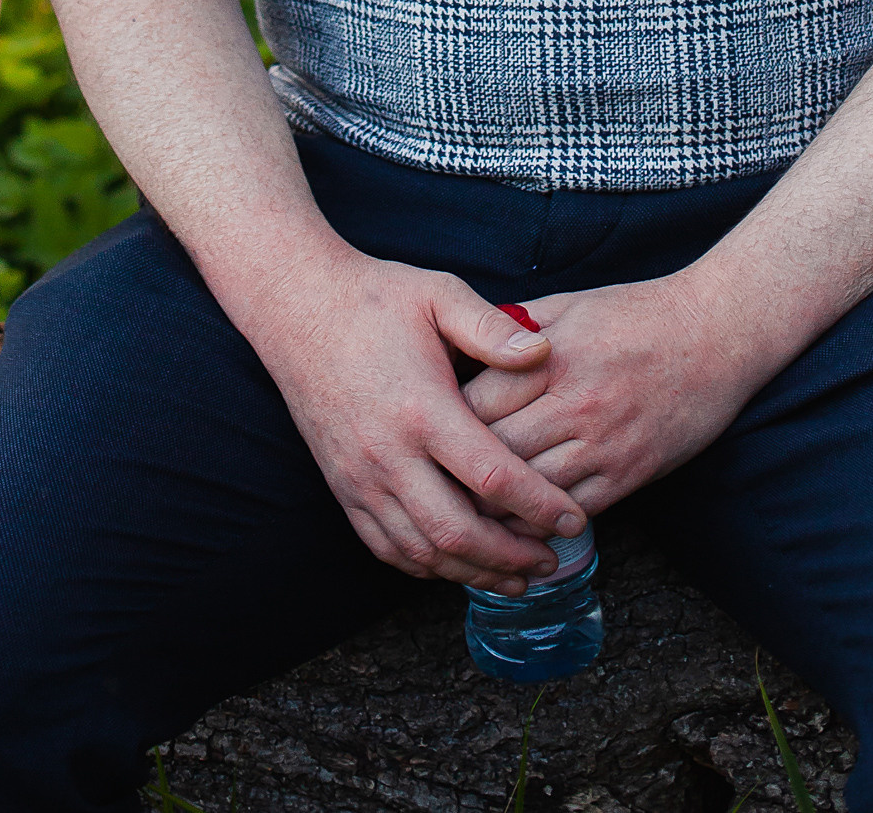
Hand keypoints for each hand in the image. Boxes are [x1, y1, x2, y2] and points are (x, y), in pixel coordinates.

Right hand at [245, 247, 586, 582]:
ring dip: (472, 572)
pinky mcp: (342, 486)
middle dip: (512, 557)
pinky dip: (425, 567)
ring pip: (422, 551)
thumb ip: (493, 327)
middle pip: (458, 532)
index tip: (575, 520)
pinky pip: (385, 546)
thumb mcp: (439, 295)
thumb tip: (545, 352)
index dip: (540, 506)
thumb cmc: (375, 298)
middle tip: (551, 561)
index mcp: (422, 408)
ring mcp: (360, 477)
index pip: (492, 476)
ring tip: (516, 577)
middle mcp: (388, 453)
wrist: (297, 306)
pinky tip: (456, 565)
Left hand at [460, 272, 760, 515]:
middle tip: (432, 483)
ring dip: (495, 508)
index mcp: (549, 356)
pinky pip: (573, 511)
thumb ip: (516, 327)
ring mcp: (603, 444)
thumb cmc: (637, 313)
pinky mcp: (629, 473)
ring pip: (530, 492)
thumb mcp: (569, 304)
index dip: (445, 420)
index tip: (428, 431)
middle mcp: (573, 404)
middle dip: (460, 471)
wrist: (716, 334)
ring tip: (463, 515)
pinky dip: (541, 523)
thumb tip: (466, 343)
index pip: (476, 402)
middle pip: (495, 453)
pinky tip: (517, 528)